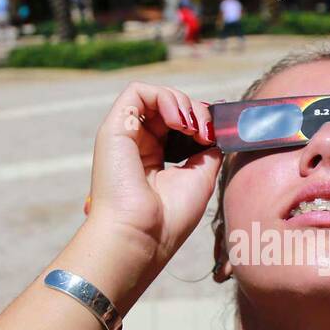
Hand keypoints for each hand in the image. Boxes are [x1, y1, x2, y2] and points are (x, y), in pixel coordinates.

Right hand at [84, 82, 221, 266]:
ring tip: (193, 128)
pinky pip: (137, 92)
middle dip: (195, 111)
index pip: (176, 124)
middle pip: (168, 107)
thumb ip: (206, 151)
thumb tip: (215, 130)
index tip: (214, 137)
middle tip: (206, 133)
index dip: (199, 121)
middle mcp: (137, 145)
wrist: (141, 237)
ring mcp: (124, 136)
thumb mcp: (199, 178)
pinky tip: (179, 122)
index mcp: (153, 160)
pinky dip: (164, 98)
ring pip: (154, 96)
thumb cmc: (168, 218)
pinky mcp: (114, 128)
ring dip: (182, 103)